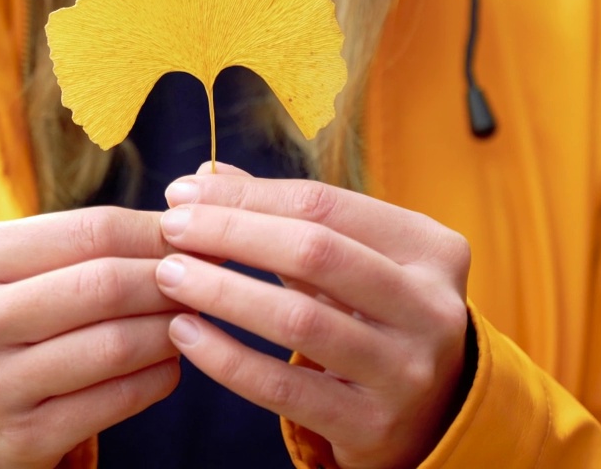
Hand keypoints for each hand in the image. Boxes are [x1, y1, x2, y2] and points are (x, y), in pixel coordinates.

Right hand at [0, 208, 183, 468]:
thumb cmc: (11, 322)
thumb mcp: (24, 268)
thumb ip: (94, 237)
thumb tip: (194, 209)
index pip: (91, 230)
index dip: (157, 231)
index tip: (198, 234)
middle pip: (106, 285)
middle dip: (171, 279)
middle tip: (207, 279)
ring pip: (116, 344)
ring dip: (170, 329)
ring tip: (191, 318)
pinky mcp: (23, 436)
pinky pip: (118, 398)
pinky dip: (160, 376)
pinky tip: (171, 362)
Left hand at [154, 164, 471, 468]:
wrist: (429, 416)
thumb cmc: (376, 317)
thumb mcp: (352, 260)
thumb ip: (286, 215)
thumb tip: (205, 175)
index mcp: (432, 248)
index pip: (326, 204)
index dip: (248, 195)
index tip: (185, 191)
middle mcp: (431, 307)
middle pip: (315, 252)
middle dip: (231, 234)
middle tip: (170, 228)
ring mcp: (406, 371)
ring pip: (298, 320)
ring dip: (222, 292)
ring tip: (168, 275)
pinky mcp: (372, 424)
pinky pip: (283, 387)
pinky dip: (225, 358)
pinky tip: (185, 334)